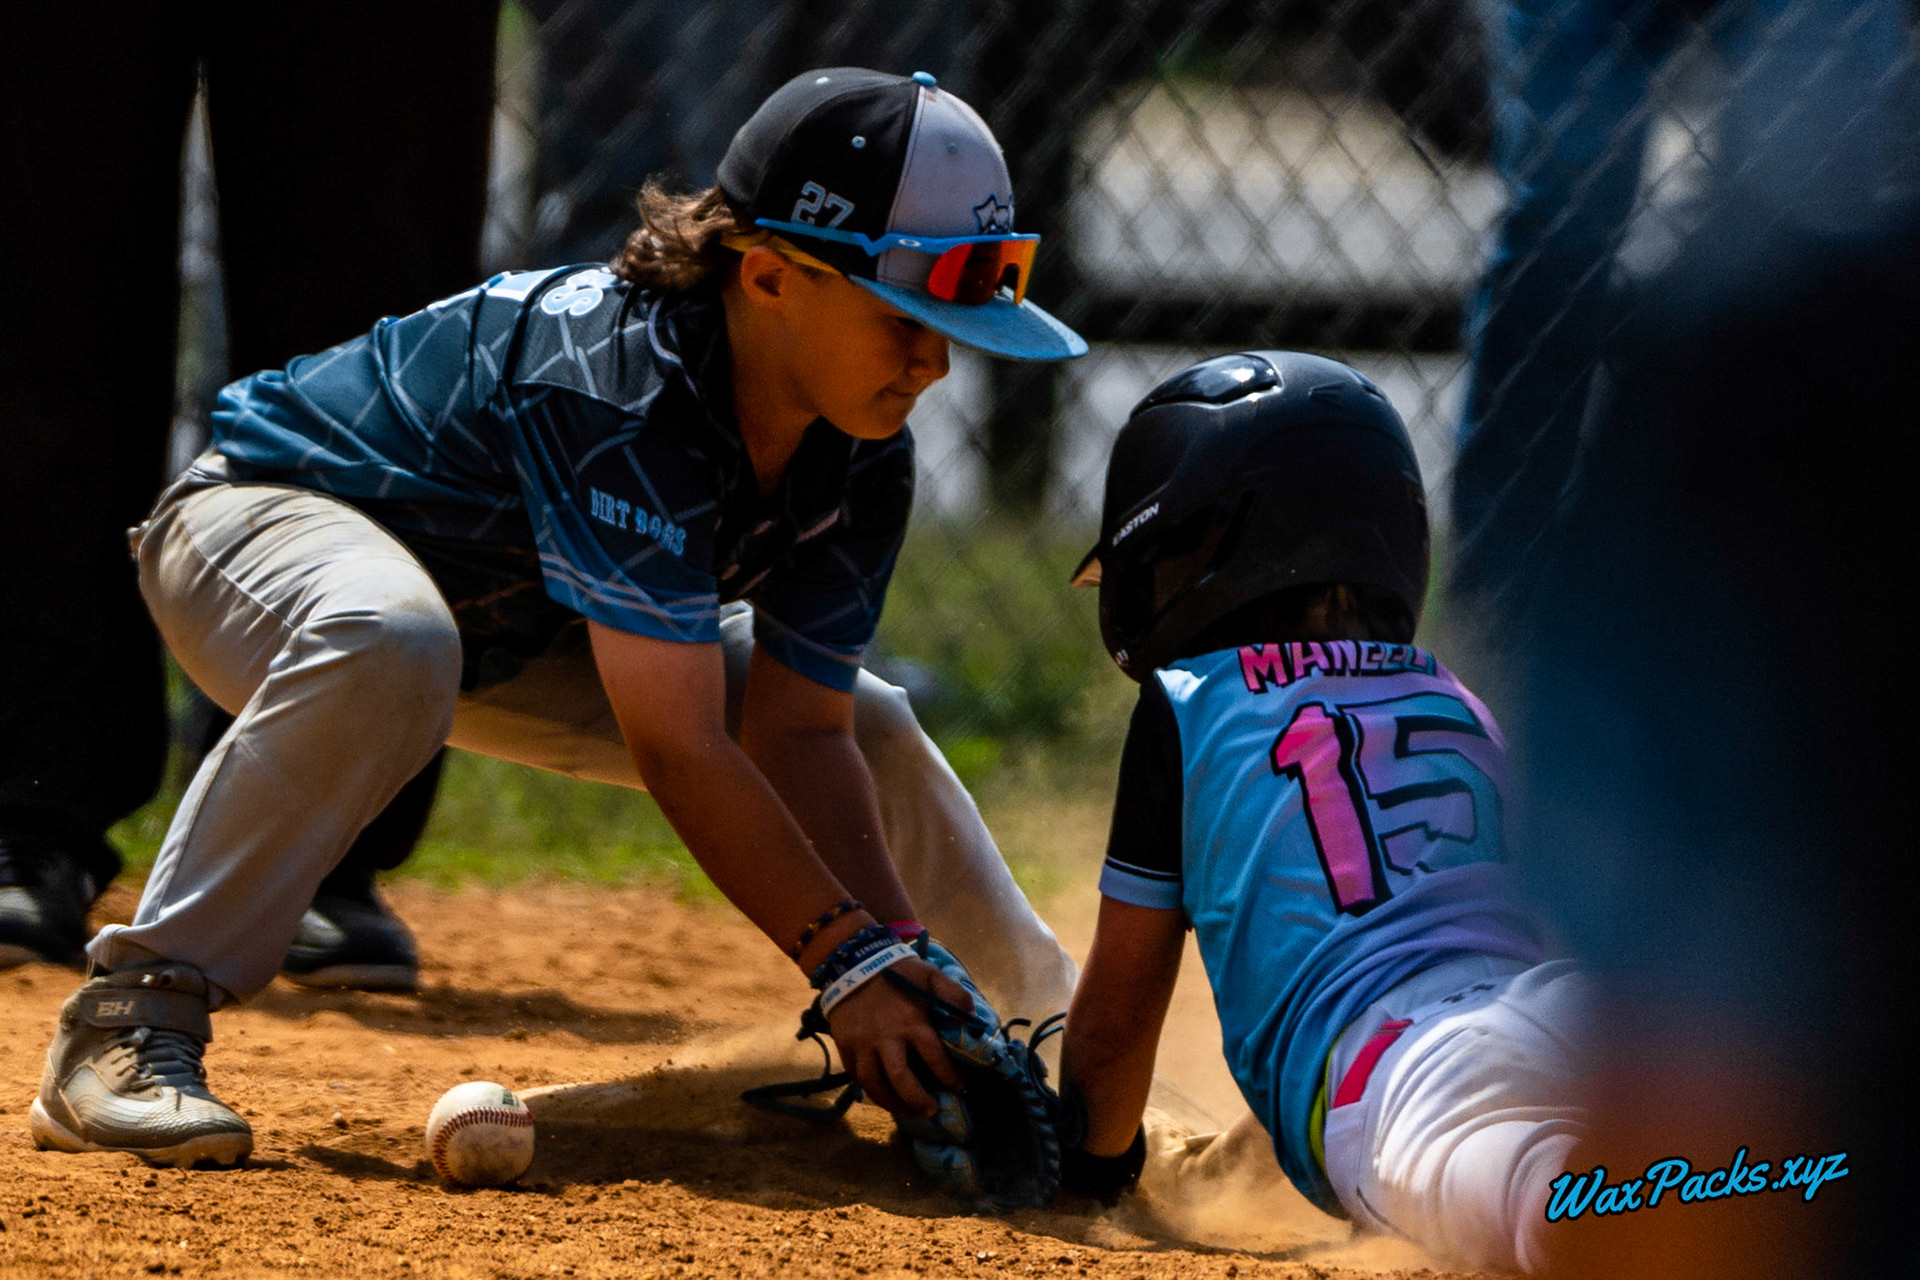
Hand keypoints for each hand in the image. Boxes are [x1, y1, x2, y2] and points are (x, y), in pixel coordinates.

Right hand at [824, 956, 973, 1114]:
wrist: (853, 961)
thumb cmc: (897, 970)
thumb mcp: (931, 974)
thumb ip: (954, 995)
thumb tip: (972, 1020)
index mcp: (911, 1022)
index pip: (934, 1058)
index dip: (949, 1077)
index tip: (961, 1089)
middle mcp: (886, 1038)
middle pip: (901, 1079)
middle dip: (918, 1100)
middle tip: (932, 1111)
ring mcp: (862, 1045)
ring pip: (874, 1084)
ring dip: (891, 1102)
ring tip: (905, 1112)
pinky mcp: (845, 1046)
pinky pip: (856, 1076)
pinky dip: (869, 1090)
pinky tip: (881, 1095)